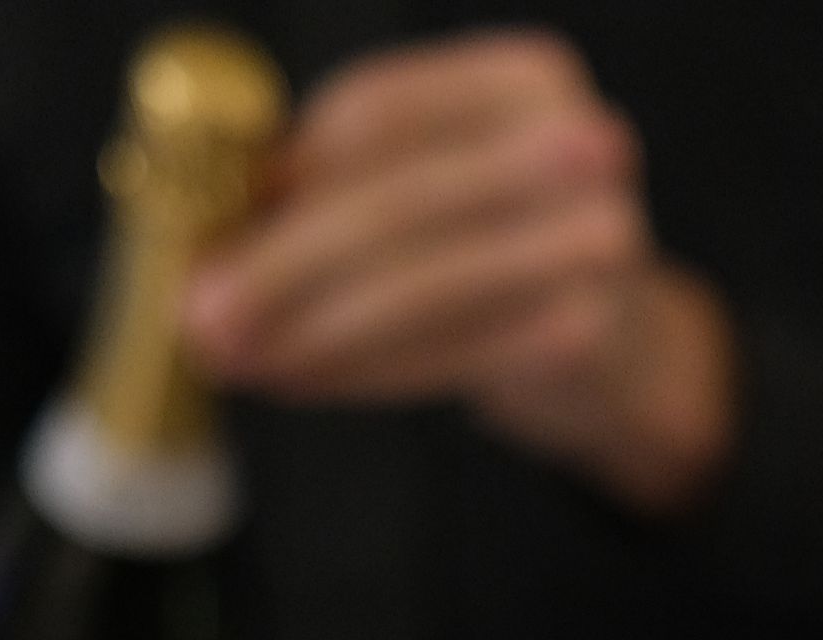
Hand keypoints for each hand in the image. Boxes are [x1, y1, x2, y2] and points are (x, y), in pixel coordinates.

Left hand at [185, 31, 735, 515]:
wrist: (621, 345)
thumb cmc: (499, 248)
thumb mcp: (428, 183)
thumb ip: (336, 180)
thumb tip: (208, 223)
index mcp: (523, 76)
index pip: (378, 112)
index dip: (281, 174)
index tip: (204, 231)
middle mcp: (575, 141)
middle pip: (393, 202)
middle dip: (280, 267)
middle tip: (201, 316)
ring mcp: (593, 240)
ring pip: (414, 287)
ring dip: (308, 330)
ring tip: (235, 357)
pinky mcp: (583, 332)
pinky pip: (443, 355)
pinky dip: (357, 372)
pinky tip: (298, 380)